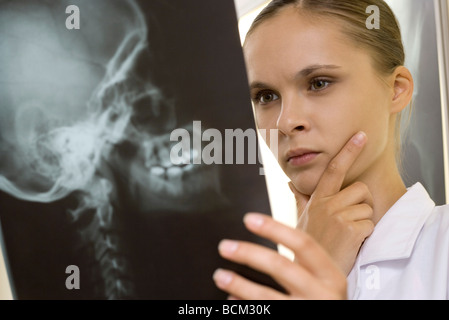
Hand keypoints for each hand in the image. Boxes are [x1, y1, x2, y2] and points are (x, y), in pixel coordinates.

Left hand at [213, 213, 346, 299]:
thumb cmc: (322, 300)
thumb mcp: (323, 280)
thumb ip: (301, 262)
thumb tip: (257, 245)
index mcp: (330, 275)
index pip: (303, 243)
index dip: (275, 229)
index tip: (248, 219)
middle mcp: (322, 294)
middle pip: (281, 266)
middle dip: (249, 254)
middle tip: (224, 246)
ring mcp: (307, 311)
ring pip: (268, 297)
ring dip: (240, 284)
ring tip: (219, 276)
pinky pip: (267, 314)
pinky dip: (245, 307)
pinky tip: (231, 301)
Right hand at [289, 131, 374, 274]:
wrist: (310, 272)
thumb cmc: (309, 244)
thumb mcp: (301, 219)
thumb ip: (299, 199)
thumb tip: (290, 183)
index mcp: (317, 199)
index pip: (334, 169)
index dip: (348, 151)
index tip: (361, 136)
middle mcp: (326, 204)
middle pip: (360, 189)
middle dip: (361, 204)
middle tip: (348, 219)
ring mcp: (338, 216)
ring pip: (367, 207)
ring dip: (363, 221)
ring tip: (347, 233)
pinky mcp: (350, 230)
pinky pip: (370, 224)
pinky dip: (365, 235)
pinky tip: (351, 242)